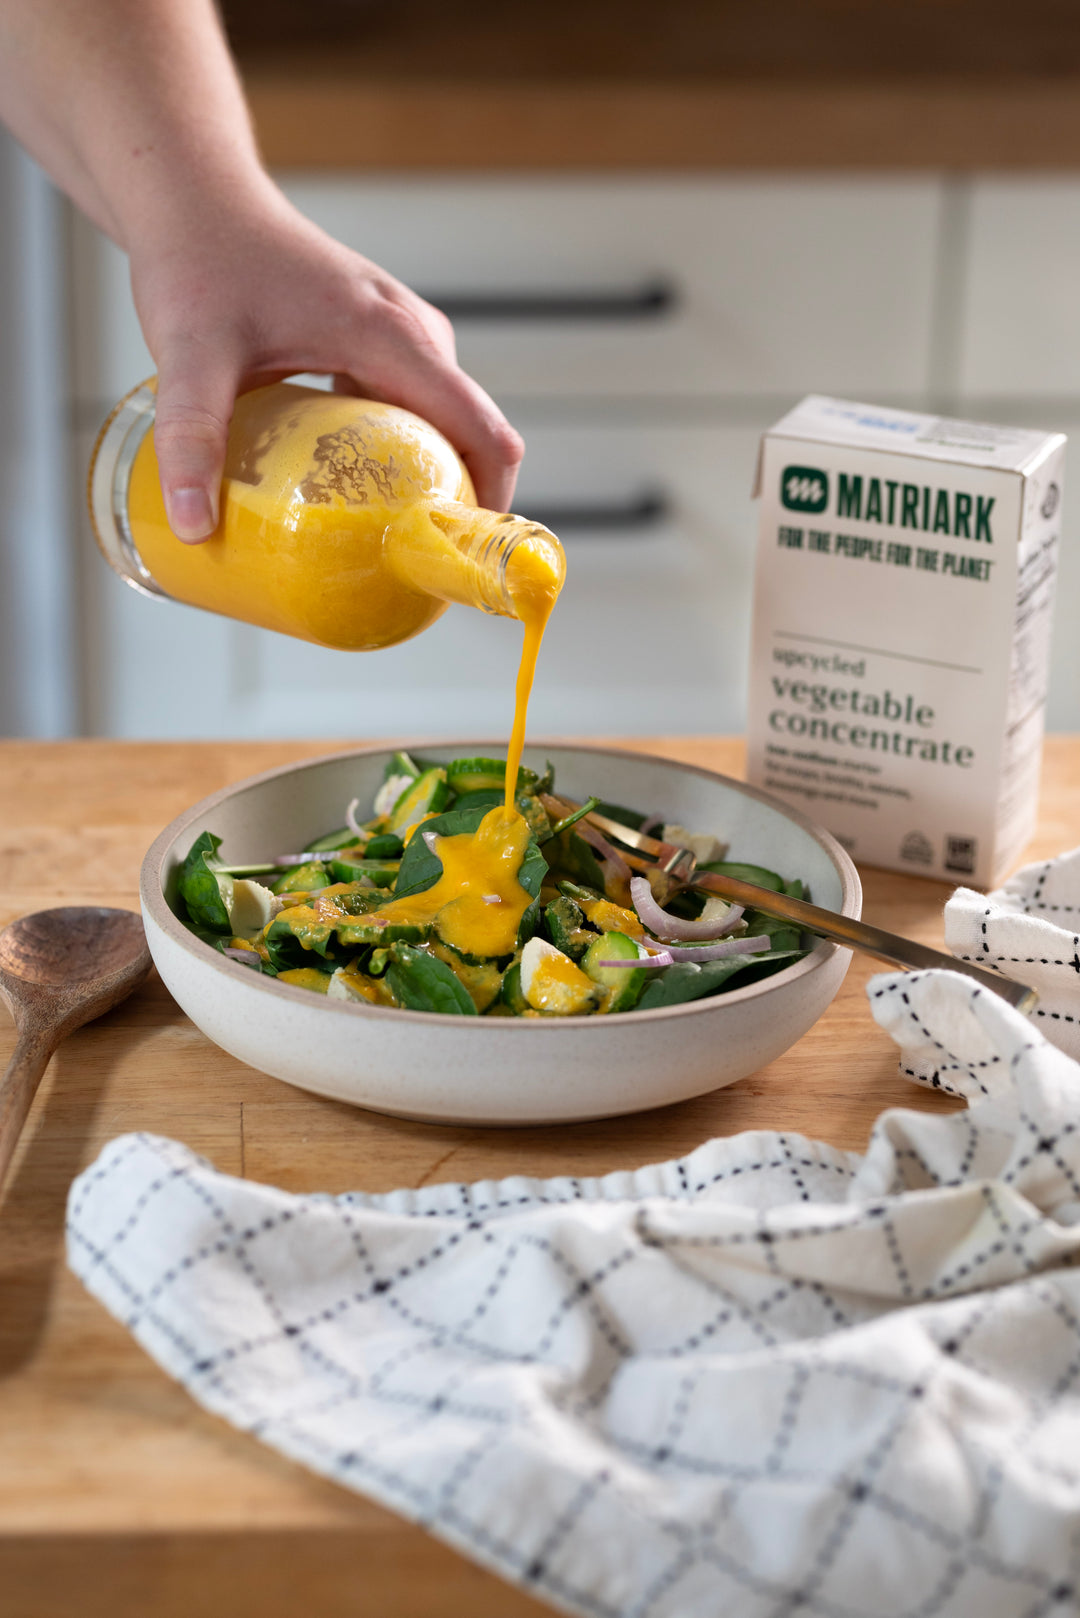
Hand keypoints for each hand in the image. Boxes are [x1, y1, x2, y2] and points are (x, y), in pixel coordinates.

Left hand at [131, 184, 524, 540]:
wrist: (195, 194)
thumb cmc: (200, 257)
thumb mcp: (190, 353)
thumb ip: (191, 437)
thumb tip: (195, 525)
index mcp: (394, 338)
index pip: (484, 434)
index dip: (490, 509)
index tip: (464, 567)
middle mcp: (414, 334)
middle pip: (471, 437)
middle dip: (455, 509)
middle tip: (410, 574)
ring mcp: (402, 334)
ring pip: (443, 425)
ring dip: (427, 483)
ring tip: (387, 546)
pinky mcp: (379, 339)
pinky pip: (414, 408)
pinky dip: (401, 455)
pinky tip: (357, 494)